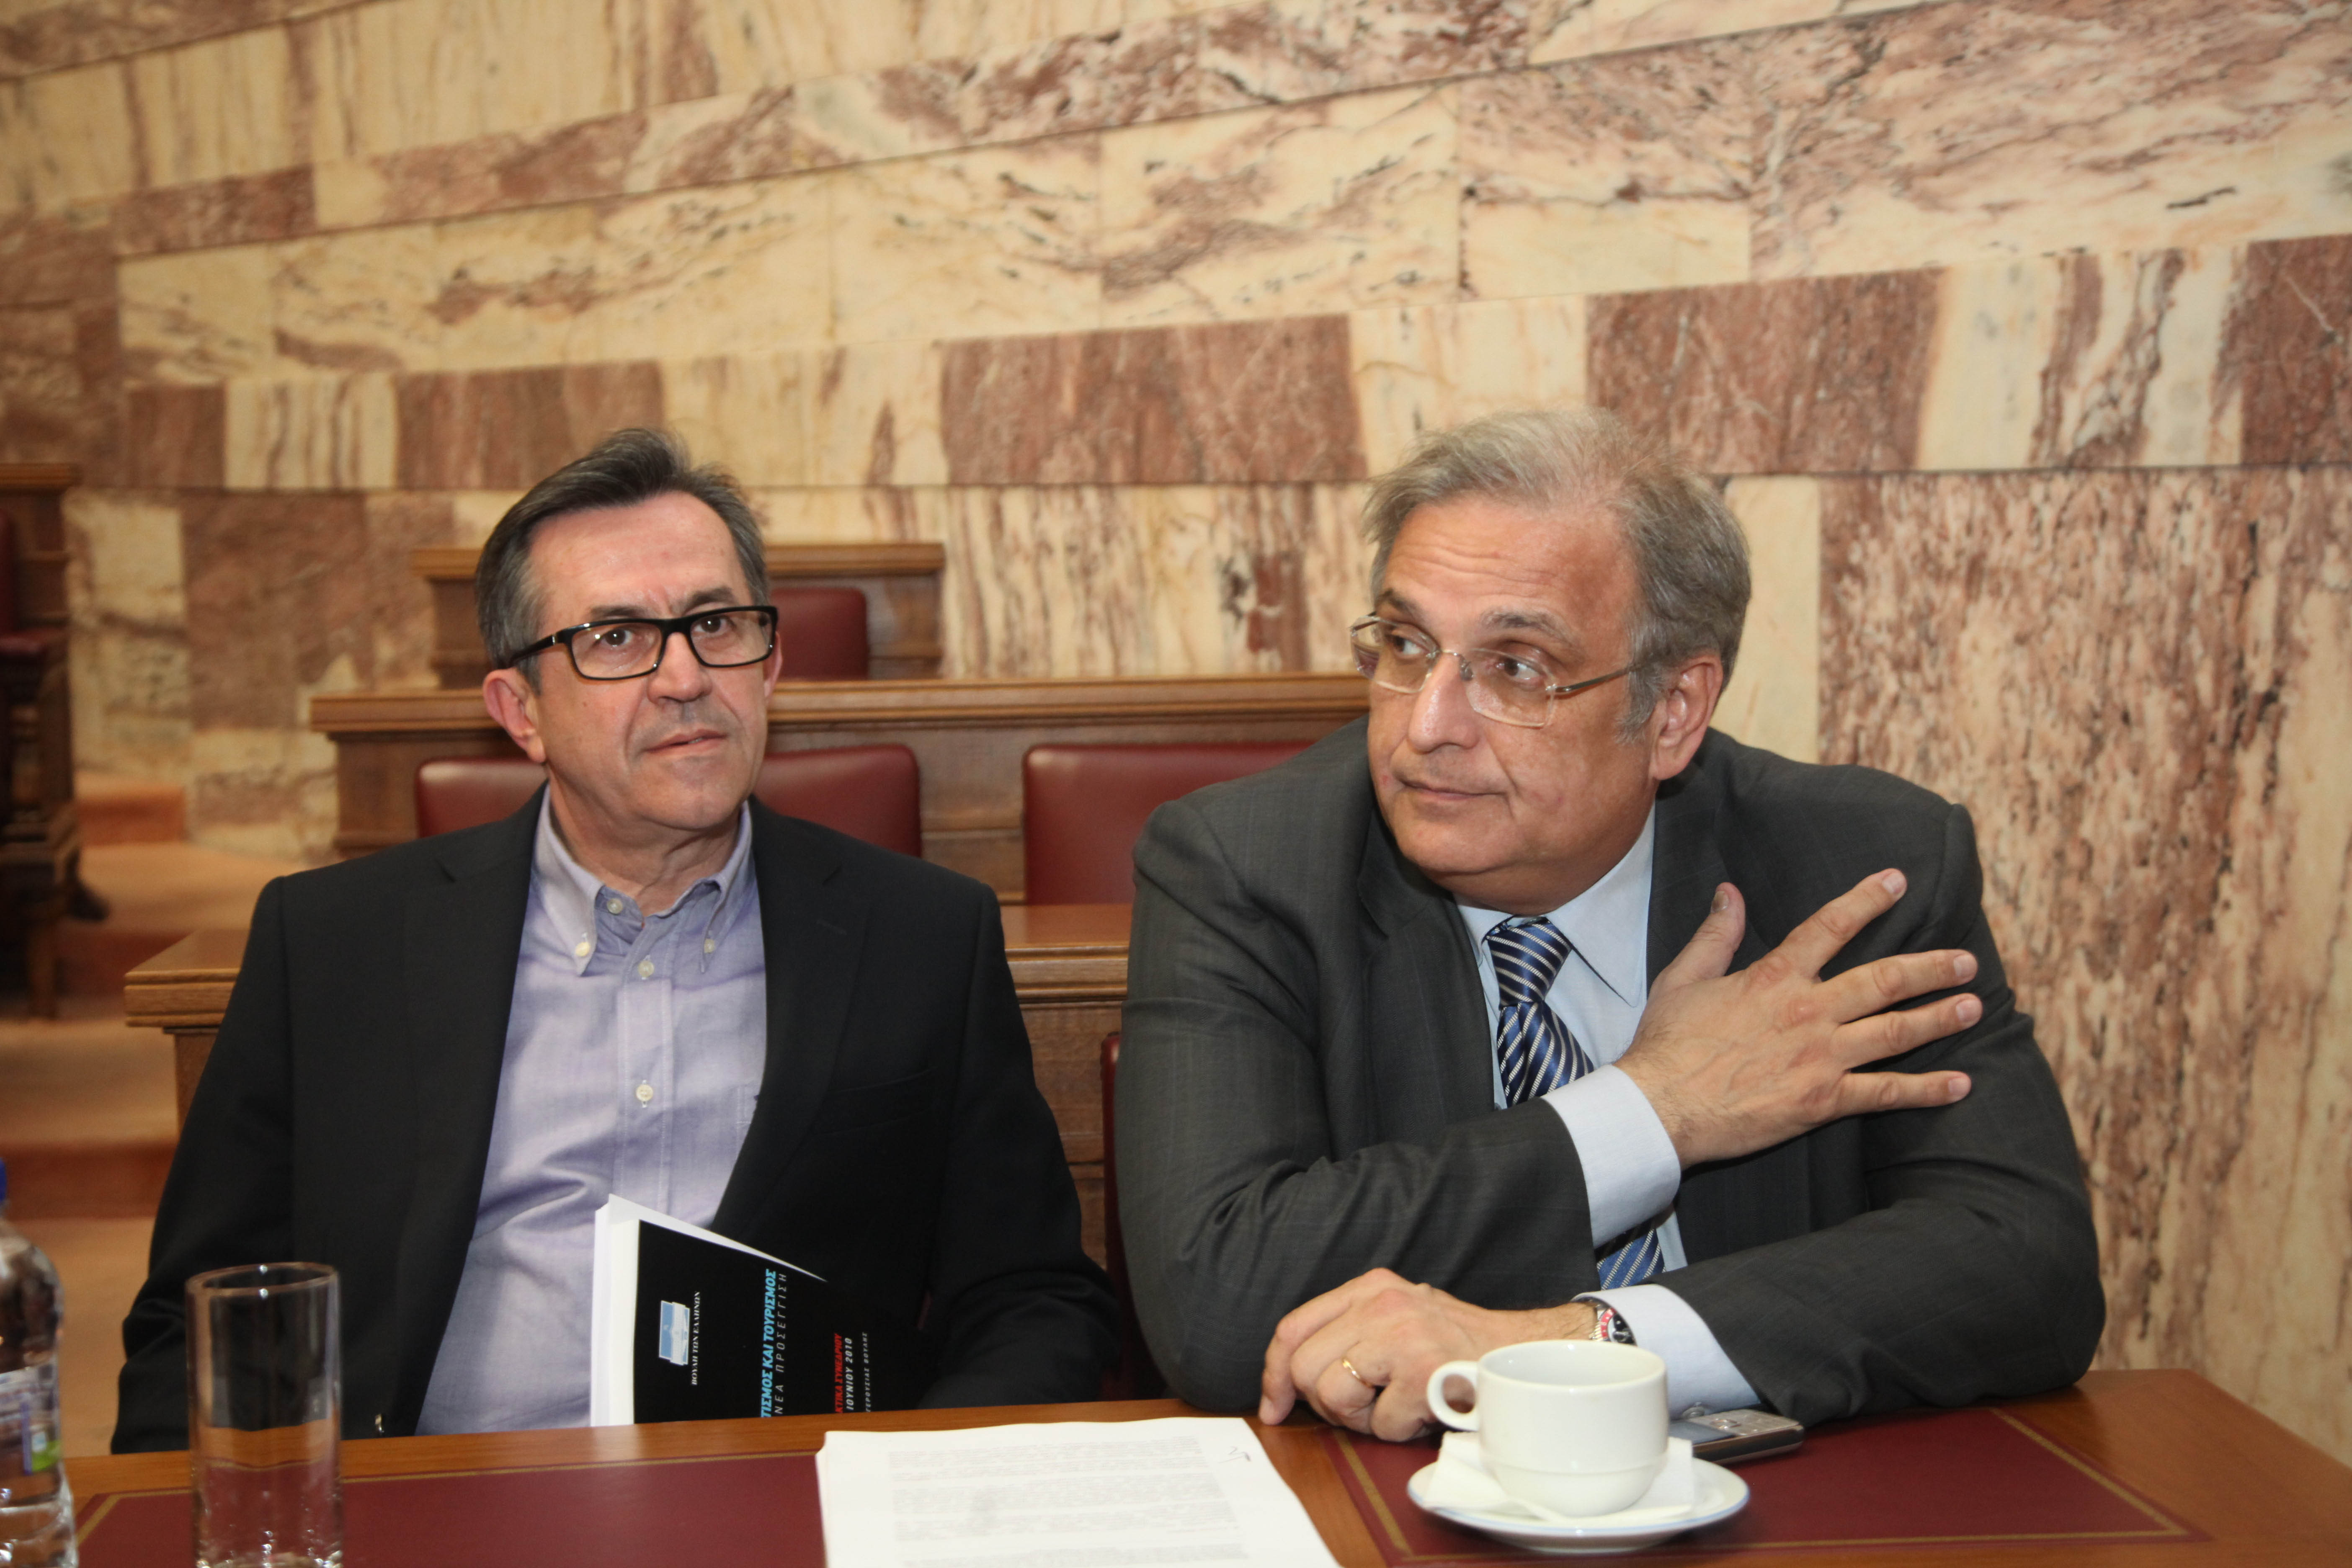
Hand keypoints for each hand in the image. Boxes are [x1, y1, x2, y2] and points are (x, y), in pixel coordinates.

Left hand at [1258, 1268, 1594, 1439]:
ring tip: (1398, 1404)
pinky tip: (1424, 1410)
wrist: (1523, 1355)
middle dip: (1327, 1403)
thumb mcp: (1396, 1320)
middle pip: (1304, 1368)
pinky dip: (1400, 1430)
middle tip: (1367, 1406)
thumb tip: (1286, 1381)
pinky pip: (1380, 1424)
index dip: (1274, 1374)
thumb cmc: (1454, 1348)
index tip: (1275, 1407)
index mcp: (1370, 1287)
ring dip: (1364, 1418)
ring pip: (1333, 1396)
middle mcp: (1381, 1303)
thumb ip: (1348, 1334)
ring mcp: (1402, 1335)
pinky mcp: (1423, 1372)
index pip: (1293, 1327)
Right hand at [1618, 870, 1978, 1168]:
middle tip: (1966, 961)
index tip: (1898, 882)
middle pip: (1884, 980)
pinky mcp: (1823, 1101)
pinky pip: (1886, 1093)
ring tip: (1973, 1006)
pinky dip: (1926, 1090)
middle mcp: (1807, 1011)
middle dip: (1930, 967)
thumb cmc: (1667, 1044)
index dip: (1866, 900)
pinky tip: (1960, 1085)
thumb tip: (1729, 892)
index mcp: (1773, 978)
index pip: (1830, 927)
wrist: (1662, 1106)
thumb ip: (1715, 935)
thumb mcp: (1682, 978)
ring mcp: (1821, 1057)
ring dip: (1939, 1018)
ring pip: (1895, 1032)